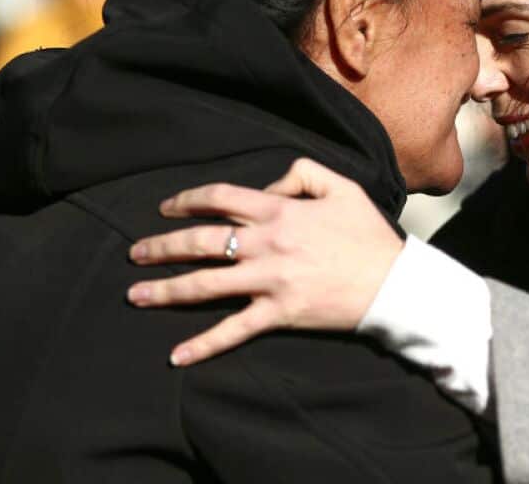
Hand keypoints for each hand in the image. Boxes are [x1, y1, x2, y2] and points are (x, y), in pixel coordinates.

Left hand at [126, 158, 404, 365]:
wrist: (394, 283)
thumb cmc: (369, 235)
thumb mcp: (342, 186)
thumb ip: (303, 173)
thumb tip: (269, 185)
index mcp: (280, 210)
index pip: (220, 197)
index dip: (188, 200)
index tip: (166, 207)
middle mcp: (266, 244)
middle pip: (200, 241)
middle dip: (161, 246)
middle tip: (134, 252)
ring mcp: (269, 281)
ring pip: (205, 284)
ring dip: (165, 289)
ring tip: (134, 295)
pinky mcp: (278, 314)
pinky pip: (234, 330)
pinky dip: (204, 345)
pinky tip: (176, 356)